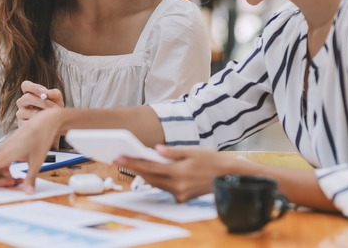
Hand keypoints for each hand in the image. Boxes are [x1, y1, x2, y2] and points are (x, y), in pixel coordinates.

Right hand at [0, 109, 60, 192]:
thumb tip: (28, 193)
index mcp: (3, 156)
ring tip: (19, 181)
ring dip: (3, 179)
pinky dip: (6, 172)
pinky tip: (17, 176)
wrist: (43, 123)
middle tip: (15, 185)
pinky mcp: (7, 149)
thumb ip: (30, 179)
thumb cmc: (40, 140)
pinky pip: (0, 165)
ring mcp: (2, 150)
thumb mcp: (37, 162)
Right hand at [16, 80, 64, 124]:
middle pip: (27, 97)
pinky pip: (29, 122)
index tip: (44, 92)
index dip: (34, 87)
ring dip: (43, 114)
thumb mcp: (57, 99)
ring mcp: (20, 113)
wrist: (54, 124)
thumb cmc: (54, 109)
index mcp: (29, 92)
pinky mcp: (21, 124)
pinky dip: (39, 123)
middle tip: (54, 107)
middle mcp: (22, 102)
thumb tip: (48, 93)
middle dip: (42, 102)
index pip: (25, 85)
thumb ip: (54, 93)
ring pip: (29, 111)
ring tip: (53, 117)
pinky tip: (46, 123)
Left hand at [114, 145, 235, 202]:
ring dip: (144, 174)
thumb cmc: (213, 160)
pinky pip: (165, 188)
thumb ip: (173, 152)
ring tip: (131, 163)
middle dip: (133, 168)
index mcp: (179, 172)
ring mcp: (180, 194)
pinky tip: (151, 171)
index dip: (132, 163)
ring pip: (156, 183)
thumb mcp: (193, 151)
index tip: (119, 158)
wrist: (229, 176)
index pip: (149, 168)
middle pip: (149, 177)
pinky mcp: (183, 197)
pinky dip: (157, 179)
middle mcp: (178, 186)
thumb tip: (155, 150)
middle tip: (119, 159)